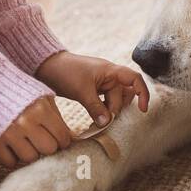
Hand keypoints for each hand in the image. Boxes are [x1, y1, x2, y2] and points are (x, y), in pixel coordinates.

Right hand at [0, 96, 73, 168]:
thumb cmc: (20, 93)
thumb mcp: (42, 98)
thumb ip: (57, 117)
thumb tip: (72, 140)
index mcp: (41, 109)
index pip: (62, 137)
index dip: (62, 140)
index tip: (58, 138)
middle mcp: (25, 122)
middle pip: (48, 149)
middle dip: (48, 146)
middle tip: (42, 140)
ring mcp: (9, 134)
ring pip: (30, 158)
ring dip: (30, 152)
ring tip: (26, 141)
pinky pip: (10, 163)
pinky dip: (12, 157)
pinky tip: (13, 146)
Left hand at [35, 50, 150, 126]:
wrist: (47, 67)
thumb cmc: (66, 72)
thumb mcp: (81, 90)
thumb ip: (96, 107)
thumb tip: (107, 123)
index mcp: (110, 70)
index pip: (134, 79)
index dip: (143, 93)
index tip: (143, 110)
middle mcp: (109, 76)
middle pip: (123, 95)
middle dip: (116, 109)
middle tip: (104, 121)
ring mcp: (101, 83)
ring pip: (114, 100)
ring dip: (109, 112)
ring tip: (99, 122)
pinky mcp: (94, 90)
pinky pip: (104, 102)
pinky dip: (102, 111)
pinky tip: (96, 120)